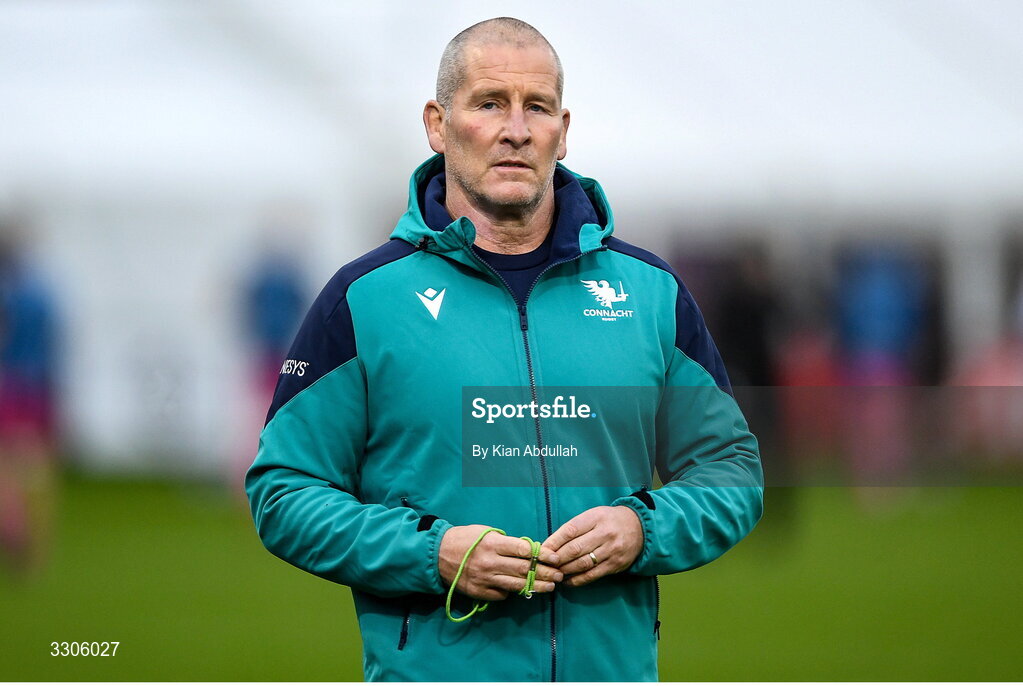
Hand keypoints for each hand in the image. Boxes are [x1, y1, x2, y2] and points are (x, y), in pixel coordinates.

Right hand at [439, 525, 562, 600]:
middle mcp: (490, 562)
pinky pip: (502, 594)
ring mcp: (485, 579)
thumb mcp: (485, 532)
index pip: (523, 550)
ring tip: (551, 587)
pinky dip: (512, 592)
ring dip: (536, 586)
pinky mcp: (479, 592)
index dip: (542, 554)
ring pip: (516, 585)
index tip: (555, 557)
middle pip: (524, 569)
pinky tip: (523, 590)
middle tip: (559, 575)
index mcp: (492, 544)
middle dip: (545, 572)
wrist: (437, 555)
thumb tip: (528, 551)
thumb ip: (505, 542)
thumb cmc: (464, 538)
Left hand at [543, 506, 642, 586]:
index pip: (571, 530)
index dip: (554, 541)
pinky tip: (568, 581)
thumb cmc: (610, 520)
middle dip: (558, 558)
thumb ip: (575, 528)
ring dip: (565, 570)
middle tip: (546, 564)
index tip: (543, 550)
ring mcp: (611, 550)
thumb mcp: (594, 515)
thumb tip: (551, 544)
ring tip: (554, 573)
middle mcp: (604, 534)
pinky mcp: (615, 565)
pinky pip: (593, 575)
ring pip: (583, 564)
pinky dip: (578, 580)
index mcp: (596, 518)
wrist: (640, 527)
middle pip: (575, 549)